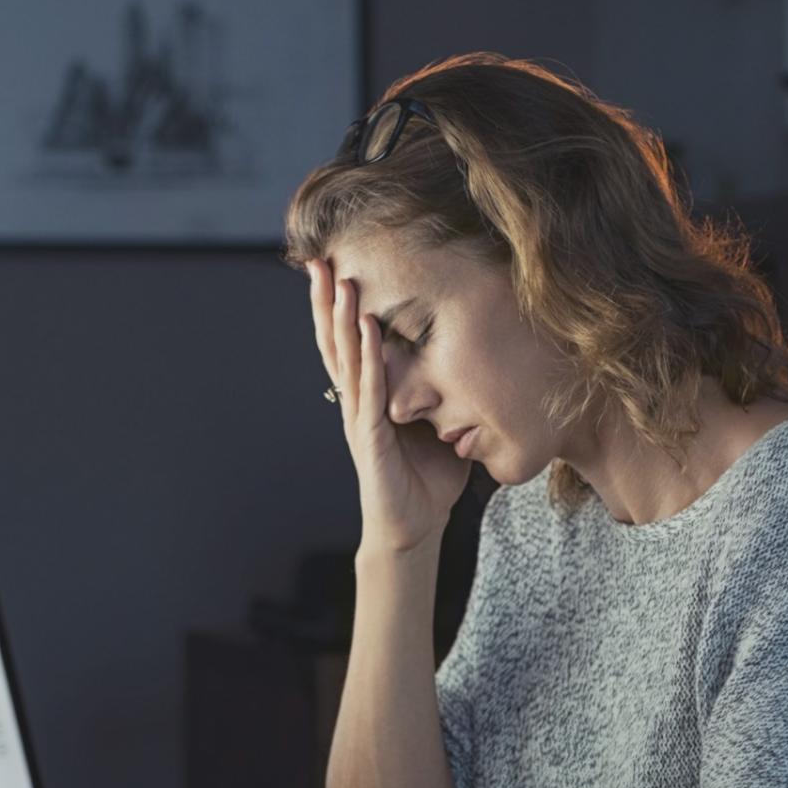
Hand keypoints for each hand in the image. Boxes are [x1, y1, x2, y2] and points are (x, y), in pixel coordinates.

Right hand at [306, 259, 470, 553]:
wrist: (412, 528)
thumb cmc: (425, 481)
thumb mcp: (439, 425)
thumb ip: (442, 394)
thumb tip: (471, 363)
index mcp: (369, 397)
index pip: (348, 344)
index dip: (337, 308)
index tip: (331, 269)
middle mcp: (356, 401)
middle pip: (334, 342)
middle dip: (326, 301)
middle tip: (316, 260)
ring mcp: (359, 416)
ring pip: (345, 357)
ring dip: (340, 317)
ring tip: (336, 279)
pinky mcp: (369, 435)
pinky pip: (368, 386)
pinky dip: (366, 353)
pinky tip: (363, 324)